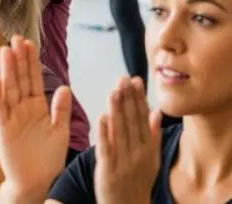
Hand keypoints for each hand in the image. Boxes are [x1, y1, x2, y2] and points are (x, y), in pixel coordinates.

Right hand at [0, 36, 71, 198]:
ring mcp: (11, 117)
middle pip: (20, 79)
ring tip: (5, 51)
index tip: (29, 43)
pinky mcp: (3, 129)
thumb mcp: (60, 132)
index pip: (34, 79)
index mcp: (38, 107)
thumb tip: (66, 87)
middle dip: (18, 59)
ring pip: (9, 89)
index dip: (31, 61)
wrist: (35, 182)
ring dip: (7, 70)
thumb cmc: (47, 159)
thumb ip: (61, 110)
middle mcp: (23, 108)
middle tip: (15, 38)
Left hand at [94, 77, 161, 203]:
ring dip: (117, 110)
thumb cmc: (137, 180)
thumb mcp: (152, 159)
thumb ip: (153, 135)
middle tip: (123, 78)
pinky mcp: (107, 169)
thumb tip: (156, 111)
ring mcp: (122, 161)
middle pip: (132, 122)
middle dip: (128, 99)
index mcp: (148, 149)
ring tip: (114, 91)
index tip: (136, 80)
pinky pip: (106, 148)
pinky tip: (102, 117)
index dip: (139, 99)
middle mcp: (137, 153)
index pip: (143, 119)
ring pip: (120, 132)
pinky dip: (104, 133)